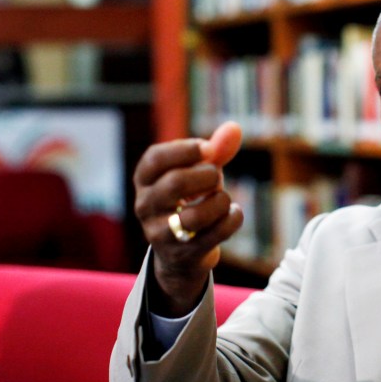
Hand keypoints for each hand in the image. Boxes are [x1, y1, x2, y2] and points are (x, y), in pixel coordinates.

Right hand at [133, 121, 243, 315]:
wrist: (181, 253)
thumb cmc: (190, 200)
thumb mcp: (197, 173)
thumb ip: (215, 150)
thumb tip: (235, 127)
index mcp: (145, 180)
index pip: (155, 159)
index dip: (185, 149)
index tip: (207, 149)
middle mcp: (146, 206)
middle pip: (176, 183)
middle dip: (206, 176)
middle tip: (216, 177)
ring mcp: (161, 234)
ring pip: (196, 216)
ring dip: (220, 201)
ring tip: (223, 199)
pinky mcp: (183, 254)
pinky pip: (216, 234)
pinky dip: (232, 219)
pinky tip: (233, 213)